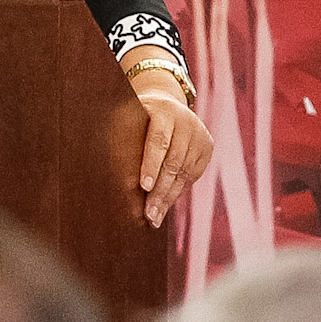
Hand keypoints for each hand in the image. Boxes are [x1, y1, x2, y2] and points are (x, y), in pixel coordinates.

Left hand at [132, 76, 214, 227]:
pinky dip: (177, 192)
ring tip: (154, 218)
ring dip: (168, 198)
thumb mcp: (127, 117)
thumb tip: (113, 173)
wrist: (166, 103)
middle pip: (173, 162)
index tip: (142, 187)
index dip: (150, 164)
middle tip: (148, 214)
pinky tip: (165, 206)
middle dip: (159, 191)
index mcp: (162, 110)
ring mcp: (199, 134)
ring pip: (184, 173)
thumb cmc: (136, 116)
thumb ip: (121, 138)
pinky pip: (192, 176)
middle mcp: (185, 121)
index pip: (158, 141)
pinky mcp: (206, 147)